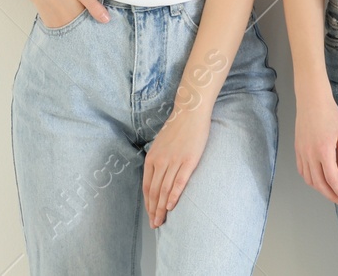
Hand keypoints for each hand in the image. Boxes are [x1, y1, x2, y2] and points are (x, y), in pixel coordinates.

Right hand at [30, 0, 108, 28]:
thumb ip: (93, 6)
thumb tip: (106, 20)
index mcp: (75, 18)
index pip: (91, 28)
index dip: (98, 24)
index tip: (103, 20)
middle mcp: (65, 25)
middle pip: (82, 29)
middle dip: (88, 24)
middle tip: (87, 10)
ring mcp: (56, 26)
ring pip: (73, 29)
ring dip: (78, 23)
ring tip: (76, 8)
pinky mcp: (49, 24)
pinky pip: (63, 27)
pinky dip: (68, 22)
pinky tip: (68, 11)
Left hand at [143, 96, 211, 227]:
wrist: (191, 112)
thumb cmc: (178, 128)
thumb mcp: (161, 144)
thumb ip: (158, 159)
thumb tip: (157, 175)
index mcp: (151, 158)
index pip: (146, 187)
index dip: (148, 203)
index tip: (150, 214)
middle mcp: (160, 161)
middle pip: (154, 192)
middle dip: (153, 210)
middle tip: (155, 224)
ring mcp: (173, 161)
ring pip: (164, 190)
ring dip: (162, 208)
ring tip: (161, 221)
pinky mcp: (188, 161)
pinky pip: (178, 182)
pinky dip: (174, 196)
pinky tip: (172, 206)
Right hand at [295, 88, 337, 204]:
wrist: (312, 102)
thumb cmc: (330, 115)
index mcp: (324, 151)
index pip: (332, 179)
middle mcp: (310, 155)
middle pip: (319, 184)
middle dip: (331, 195)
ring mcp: (302, 153)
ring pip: (309, 180)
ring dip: (320, 190)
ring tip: (332, 193)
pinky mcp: (297, 150)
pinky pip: (302, 171)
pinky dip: (310, 180)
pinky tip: (318, 181)